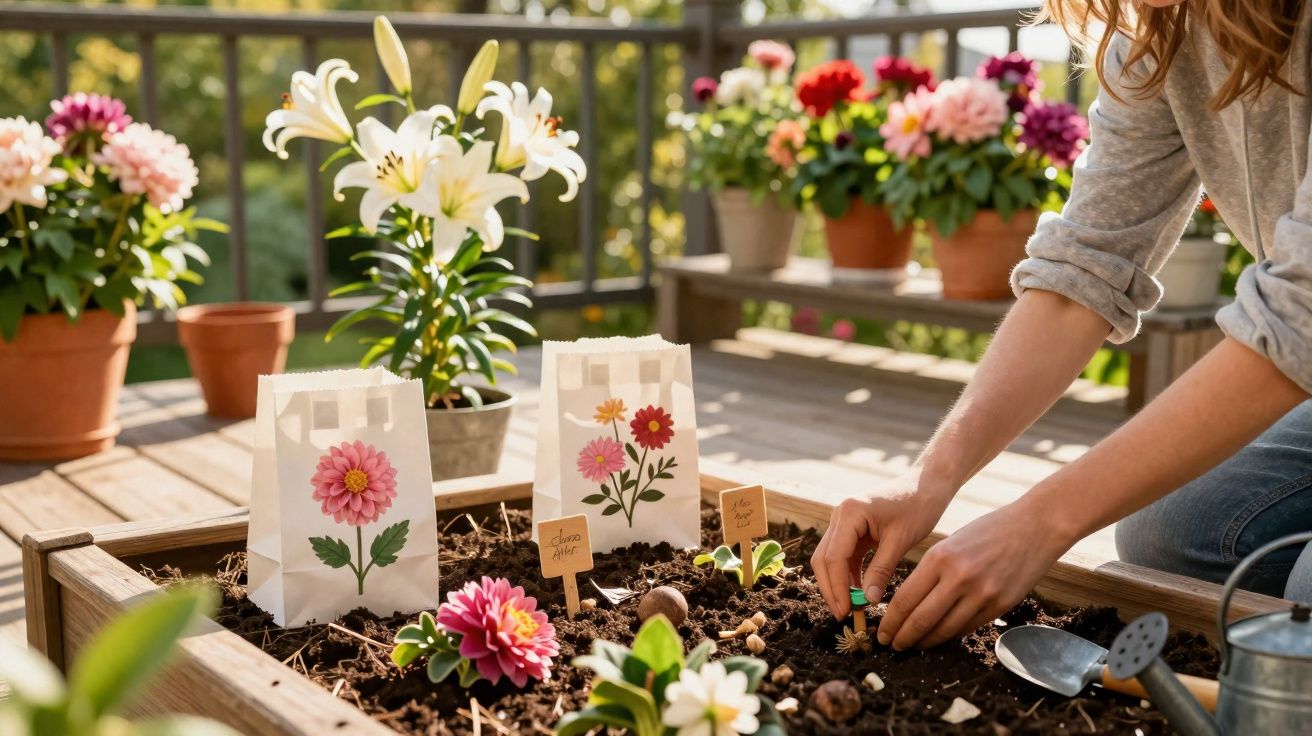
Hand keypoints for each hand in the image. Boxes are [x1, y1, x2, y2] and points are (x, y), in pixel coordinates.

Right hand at [810, 469, 954, 619]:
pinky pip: (842, 555)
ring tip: (851, 607)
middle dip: (831, 589)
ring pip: (828, 558)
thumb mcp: (900, 542)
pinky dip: (847, 574)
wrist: (926, 485)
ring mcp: (842, 520)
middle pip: (823, 559)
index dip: (837, 588)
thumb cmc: (918, 507)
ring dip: (837, 583)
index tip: (846, 612)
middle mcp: (839, 514)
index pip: (834, 557)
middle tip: (844, 615)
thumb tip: (867, 601)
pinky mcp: (850, 528)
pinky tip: (858, 592)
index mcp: (850, 513)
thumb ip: (881, 571)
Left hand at [876, 498, 1073, 649]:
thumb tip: (907, 603)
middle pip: (921, 619)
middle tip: (891, 645)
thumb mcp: (950, 543)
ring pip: (944, 629)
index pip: (905, 599)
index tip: (881, 631)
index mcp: (940, 557)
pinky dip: (950, 635)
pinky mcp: (1000, 606)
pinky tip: (939, 636)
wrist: (1035, 527)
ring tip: (913, 645)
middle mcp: (959, 578)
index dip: (890, 622)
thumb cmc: (988, 531)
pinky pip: (967, 627)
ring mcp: (982, 594)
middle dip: (902, 637)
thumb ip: (930, 571)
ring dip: (925, 641)